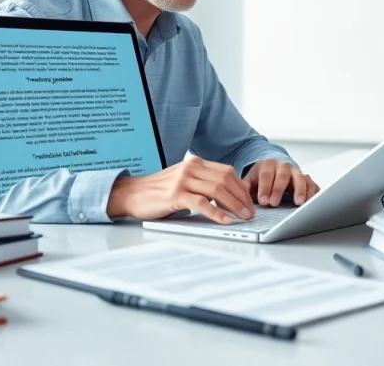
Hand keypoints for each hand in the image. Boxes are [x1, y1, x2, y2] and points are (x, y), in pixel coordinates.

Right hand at [107, 157, 254, 224]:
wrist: (132, 193)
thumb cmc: (159, 191)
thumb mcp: (184, 180)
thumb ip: (202, 183)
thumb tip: (228, 196)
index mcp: (195, 163)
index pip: (227, 171)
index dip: (241, 187)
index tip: (249, 201)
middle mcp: (191, 168)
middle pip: (226, 179)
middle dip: (242, 197)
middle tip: (251, 212)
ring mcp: (183, 180)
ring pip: (217, 190)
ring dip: (235, 205)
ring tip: (244, 217)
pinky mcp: (176, 195)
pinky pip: (202, 203)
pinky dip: (217, 212)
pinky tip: (226, 220)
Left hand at [242, 159, 319, 206]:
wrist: (274, 166)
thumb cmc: (262, 176)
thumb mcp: (251, 179)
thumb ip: (245, 186)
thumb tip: (237, 194)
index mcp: (268, 165)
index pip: (266, 175)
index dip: (265, 188)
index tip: (263, 201)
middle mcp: (284, 166)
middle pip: (283, 176)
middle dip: (279, 190)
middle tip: (274, 203)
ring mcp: (297, 172)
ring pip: (301, 178)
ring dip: (300, 190)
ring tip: (298, 203)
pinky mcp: (306, 179)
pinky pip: (312, 184)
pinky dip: (313, 193)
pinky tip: (312, 202)